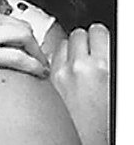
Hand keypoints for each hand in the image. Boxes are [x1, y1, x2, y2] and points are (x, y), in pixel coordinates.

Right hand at [0, 0, 49, 91]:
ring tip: (40, 67)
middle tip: (37, 56)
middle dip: (33, 42)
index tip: (24, 42)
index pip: (7, 15)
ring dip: (37, 53)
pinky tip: (38, 73)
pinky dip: (32, 64)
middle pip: (20, 24)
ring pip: (24, 36)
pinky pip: (17, 57)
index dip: (19, 31)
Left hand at [50, 23, 109, 144]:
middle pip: (78, 34)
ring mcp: (59, 73)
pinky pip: (51, 59)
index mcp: (101, 68)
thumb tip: (104, 50)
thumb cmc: (105, 126)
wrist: (87, 144)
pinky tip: (66, 72)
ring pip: (63, 43)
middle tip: (91, 55)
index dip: (100, 37)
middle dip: (85, 42)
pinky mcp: (47, 82)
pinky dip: (58, 61)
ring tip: (79, 64)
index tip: (101, 42)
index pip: (97, 31)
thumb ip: (109, 65)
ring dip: (70, 50)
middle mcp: (77, 67)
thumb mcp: (117, 90)